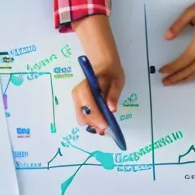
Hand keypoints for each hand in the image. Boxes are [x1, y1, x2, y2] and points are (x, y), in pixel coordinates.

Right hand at [69, 14, 125, 135]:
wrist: (103, 65)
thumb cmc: (111, 72)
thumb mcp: (117, 81)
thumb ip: (114, 95)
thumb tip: (112, 109)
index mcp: (86, 87)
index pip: (89, 106)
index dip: (97, 117)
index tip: (106, 125)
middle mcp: (77, 94)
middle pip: (82, 115)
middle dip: (93, 124)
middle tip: (105, 129)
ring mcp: (76, 99)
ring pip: (81, 117)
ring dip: (92, 124)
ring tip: (103, 128)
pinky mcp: (78, 103)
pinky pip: (82, 115)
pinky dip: (90, 121)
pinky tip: (100, 122)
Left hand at [161, 0, 194, 86]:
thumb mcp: (191, 11)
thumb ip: (178, 24)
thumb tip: (167, 38)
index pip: (186, 57)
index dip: (174, 66)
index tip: (162, 70)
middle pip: (194, 66)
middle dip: (178, 76)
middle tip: (165, 82)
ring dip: (190, 78)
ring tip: (177, 82)